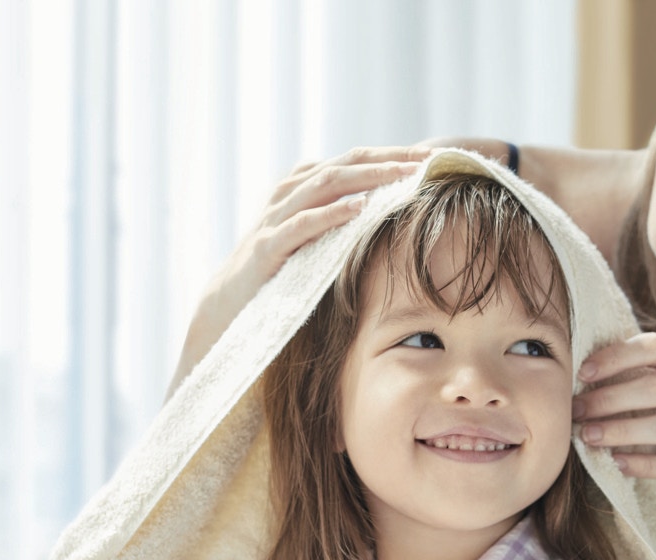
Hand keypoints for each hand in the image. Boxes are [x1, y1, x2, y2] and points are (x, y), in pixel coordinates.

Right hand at [167, 145, 430, 398]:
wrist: (225, 309)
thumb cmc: (278, 276)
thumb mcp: (314, 243)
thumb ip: (343, 224)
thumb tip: (395, 216)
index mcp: (300, 189)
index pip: (352, 161)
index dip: (390, 155)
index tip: (430, 156)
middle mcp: (287, 195)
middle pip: (343, 165)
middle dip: (387, 159)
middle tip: (428, 159)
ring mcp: (275, 219)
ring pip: (324, 185)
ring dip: (367, 177)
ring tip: (404, 175)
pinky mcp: (266, 249)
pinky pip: (301, 225)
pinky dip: (331, 214)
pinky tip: (361, 208)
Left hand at [572, 333, 655, 485]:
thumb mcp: (647, 386)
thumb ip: (623, 374)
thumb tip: (570, 367)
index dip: (617, 357)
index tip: (582, 373)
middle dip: (612, 399)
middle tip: (577, 411)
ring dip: (625, 431)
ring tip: (589, 436)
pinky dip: (647, 464)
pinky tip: (618, 464)